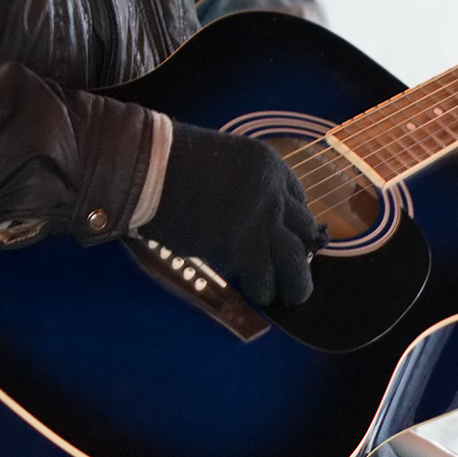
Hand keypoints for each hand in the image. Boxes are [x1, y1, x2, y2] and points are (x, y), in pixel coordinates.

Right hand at [142, 123, 322, 305]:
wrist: (153, 170)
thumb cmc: (172, 163)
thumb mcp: (222, 160)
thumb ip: (240, 184)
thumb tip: (240, 212)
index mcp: (269, 165)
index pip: (298, 197)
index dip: (294, 221)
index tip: (286, 235)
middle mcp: (274, 192)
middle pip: (304, 228)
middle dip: (303, 251)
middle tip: (296, 269)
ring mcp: (263, 221)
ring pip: (296, 259)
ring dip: (297, 282)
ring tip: (293, 296)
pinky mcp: (244, 248)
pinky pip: (265, 279)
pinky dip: (262, 290)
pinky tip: (257, 294)